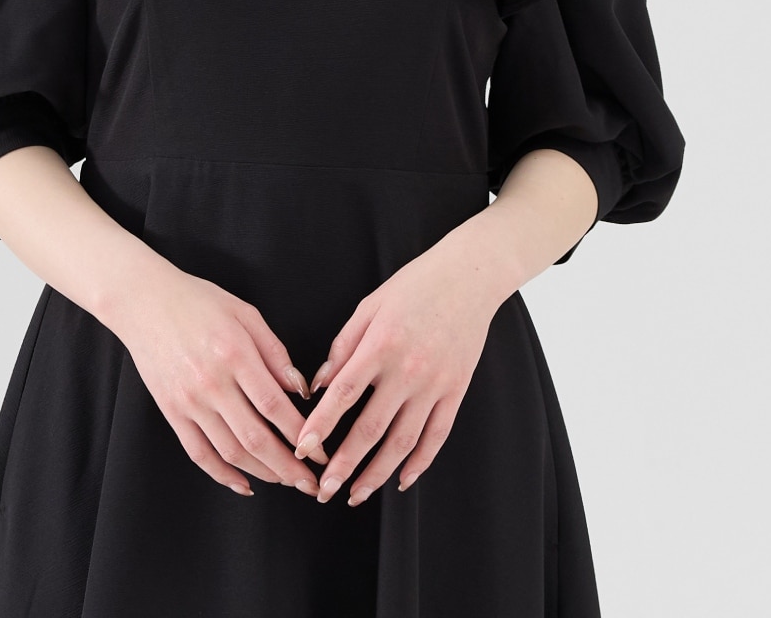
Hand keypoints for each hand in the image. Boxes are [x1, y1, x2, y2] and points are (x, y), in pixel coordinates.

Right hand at [114, 268, 330, 497]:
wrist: (144, 302)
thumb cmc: (198, 302)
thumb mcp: (245, 313)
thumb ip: (275, 352)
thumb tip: (300, 389)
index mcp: (235, 354)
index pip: (275, 406)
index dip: (301, 434)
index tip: (320, 449)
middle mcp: (211, 383)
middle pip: (256, 438)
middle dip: (288, 467)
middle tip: (310, 483)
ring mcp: (189, 401)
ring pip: (230, 452)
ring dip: (262, 473)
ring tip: (285, 481)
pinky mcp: (171, 412)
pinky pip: (199, 453)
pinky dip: (222, 475)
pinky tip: (243, 483)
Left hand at [291, 241, 500, 505]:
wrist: (468, 277)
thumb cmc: (413, 286)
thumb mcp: (369, 306)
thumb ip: (342, 347)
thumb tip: (317, 386)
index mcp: (380, 345)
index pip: (343, 394)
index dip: (321, 425)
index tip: (302, 449)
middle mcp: (408, 370)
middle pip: (372, 428)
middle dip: (345, 464)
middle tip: (324, 489)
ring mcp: (435, 384)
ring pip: (404, 441)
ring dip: (378, 473)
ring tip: (357, 494)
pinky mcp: (456, 391)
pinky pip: (437, 436)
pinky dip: (420, 463)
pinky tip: (402, 480)